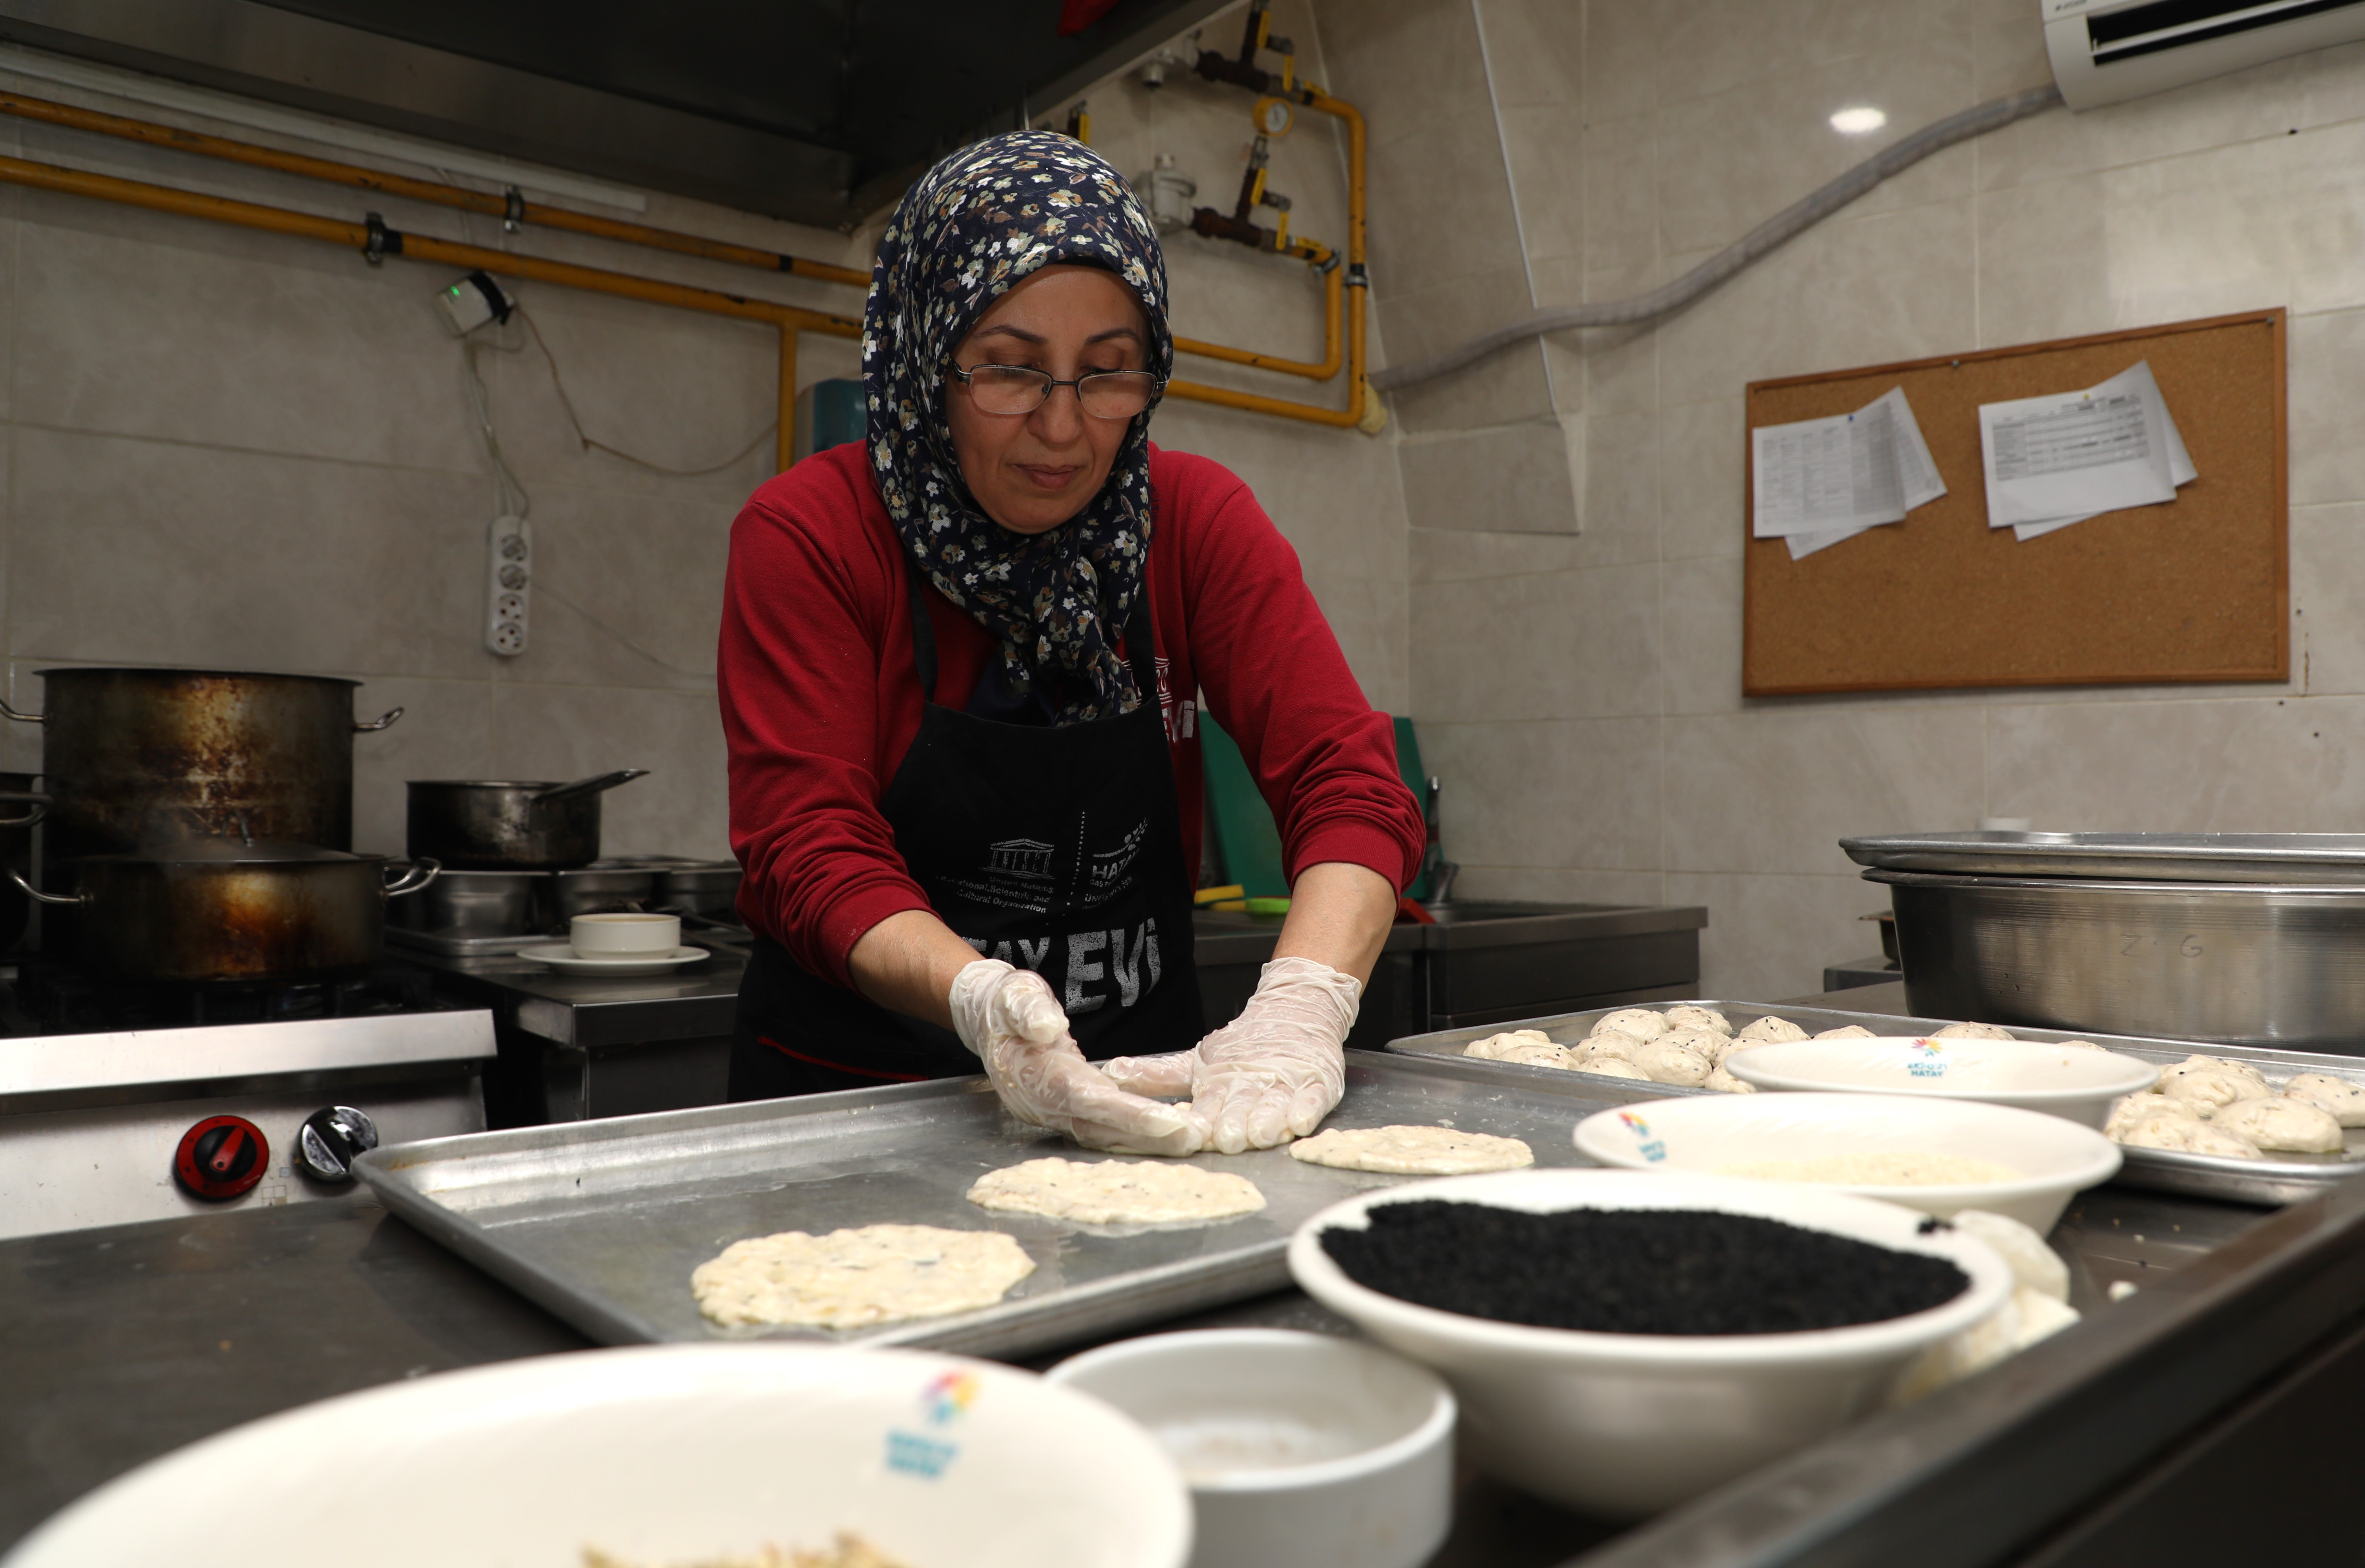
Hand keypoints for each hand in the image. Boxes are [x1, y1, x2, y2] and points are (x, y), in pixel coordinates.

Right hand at [949, 960, 1199, 1155]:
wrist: (988, 1021)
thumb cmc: (1007, 1005)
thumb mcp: (1015, 995)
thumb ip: (1029, 1010)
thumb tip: (1048, 1026)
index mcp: (1034, 1077)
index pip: (1088, 1099)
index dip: (1128, 1113)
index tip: (1168, 1121)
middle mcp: (1044, 1105)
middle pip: (1101, 1128)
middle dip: (1148, 1137)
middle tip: (1194, 1139)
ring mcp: (1053, 1113)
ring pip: (1104, 1135)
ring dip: (1147, 1141)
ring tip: (1191, 1139)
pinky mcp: (1065, 1113)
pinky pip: (1103, 1129)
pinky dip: (1134, 1133)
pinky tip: (1167, 1131)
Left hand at [1103, 957, 1359, 1153]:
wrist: (1296, 1009)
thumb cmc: (1244, 1045)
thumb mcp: (1197, 1060)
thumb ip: (1158, 1075)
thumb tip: (1111, 1073)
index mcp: (1220, 1081)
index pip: (1208, 1105)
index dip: (1202, 1120)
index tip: (1193, 1132)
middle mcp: (1251, 1083)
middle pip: (1242, 1106)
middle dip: (1234, 1122)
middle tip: (1226, 1137)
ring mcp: (1284, 1083)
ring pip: (1275, 1104)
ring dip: (1267, 1119)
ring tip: (1261, 1133)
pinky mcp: (1315, 1082)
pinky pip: (1311, 1099)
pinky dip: (1305, 1110)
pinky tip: (1298, 1122)